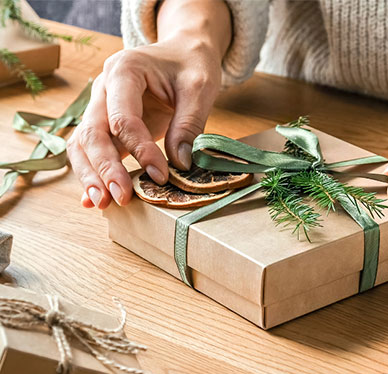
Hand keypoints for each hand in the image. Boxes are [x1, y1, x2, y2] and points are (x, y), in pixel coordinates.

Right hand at [67, 35, 222, 208]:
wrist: (183, 53)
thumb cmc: (190, 65)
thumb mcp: (200, 89)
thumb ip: (188, 125)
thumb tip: (180, 165)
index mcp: (124, 71)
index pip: (123, 118)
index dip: (141, 150)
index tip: (161, 175)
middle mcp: (103, 88)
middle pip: (92, 133)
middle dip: (105, 169)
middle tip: (121, 198)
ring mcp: (101, 106)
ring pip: (83, 144)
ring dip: (91, 175)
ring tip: (103, 203)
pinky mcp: (107, 124)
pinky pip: (92, 150)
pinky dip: (92, 173)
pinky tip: (92, 199)